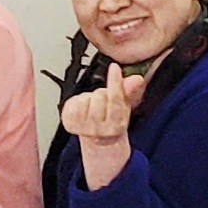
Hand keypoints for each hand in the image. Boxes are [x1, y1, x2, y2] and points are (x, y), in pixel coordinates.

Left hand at [60, 69, 145, 189]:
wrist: (98, 140)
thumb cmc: (112, 119)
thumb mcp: (124, 107)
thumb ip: (129, 91)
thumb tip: (138, 78)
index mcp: (118, 124)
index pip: (116, 98)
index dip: (115, 81)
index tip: (114, 67)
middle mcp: (101, 129)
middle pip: (99, 96)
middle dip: (102, 93)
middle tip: (103, 101)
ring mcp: (84, 128)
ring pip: (85, 98)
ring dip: (89, 98)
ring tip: (92, 106)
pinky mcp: (70, 124)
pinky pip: (73, 103)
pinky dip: (77, 101)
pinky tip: (82, 108)